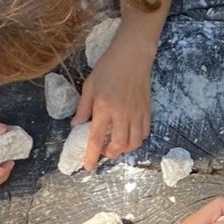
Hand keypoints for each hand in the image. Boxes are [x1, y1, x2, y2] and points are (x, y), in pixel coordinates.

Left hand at [74, 29, 154, 171]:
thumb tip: (77, 125)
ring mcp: (136, 114)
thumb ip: (83, 108)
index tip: (88, 167)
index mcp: (104, 107)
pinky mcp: (147, 111)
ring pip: (134, 143)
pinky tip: (129, 135)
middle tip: (103, 150)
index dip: (91, 155)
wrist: (132, 56)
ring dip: (124, 149)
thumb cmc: (108, 68)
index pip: (96, 138)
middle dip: (110, 154)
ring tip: (116, 144)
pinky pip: (144, 133)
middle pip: (118, 146)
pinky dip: (137, 139)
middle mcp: (121, 114)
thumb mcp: (89, 86)